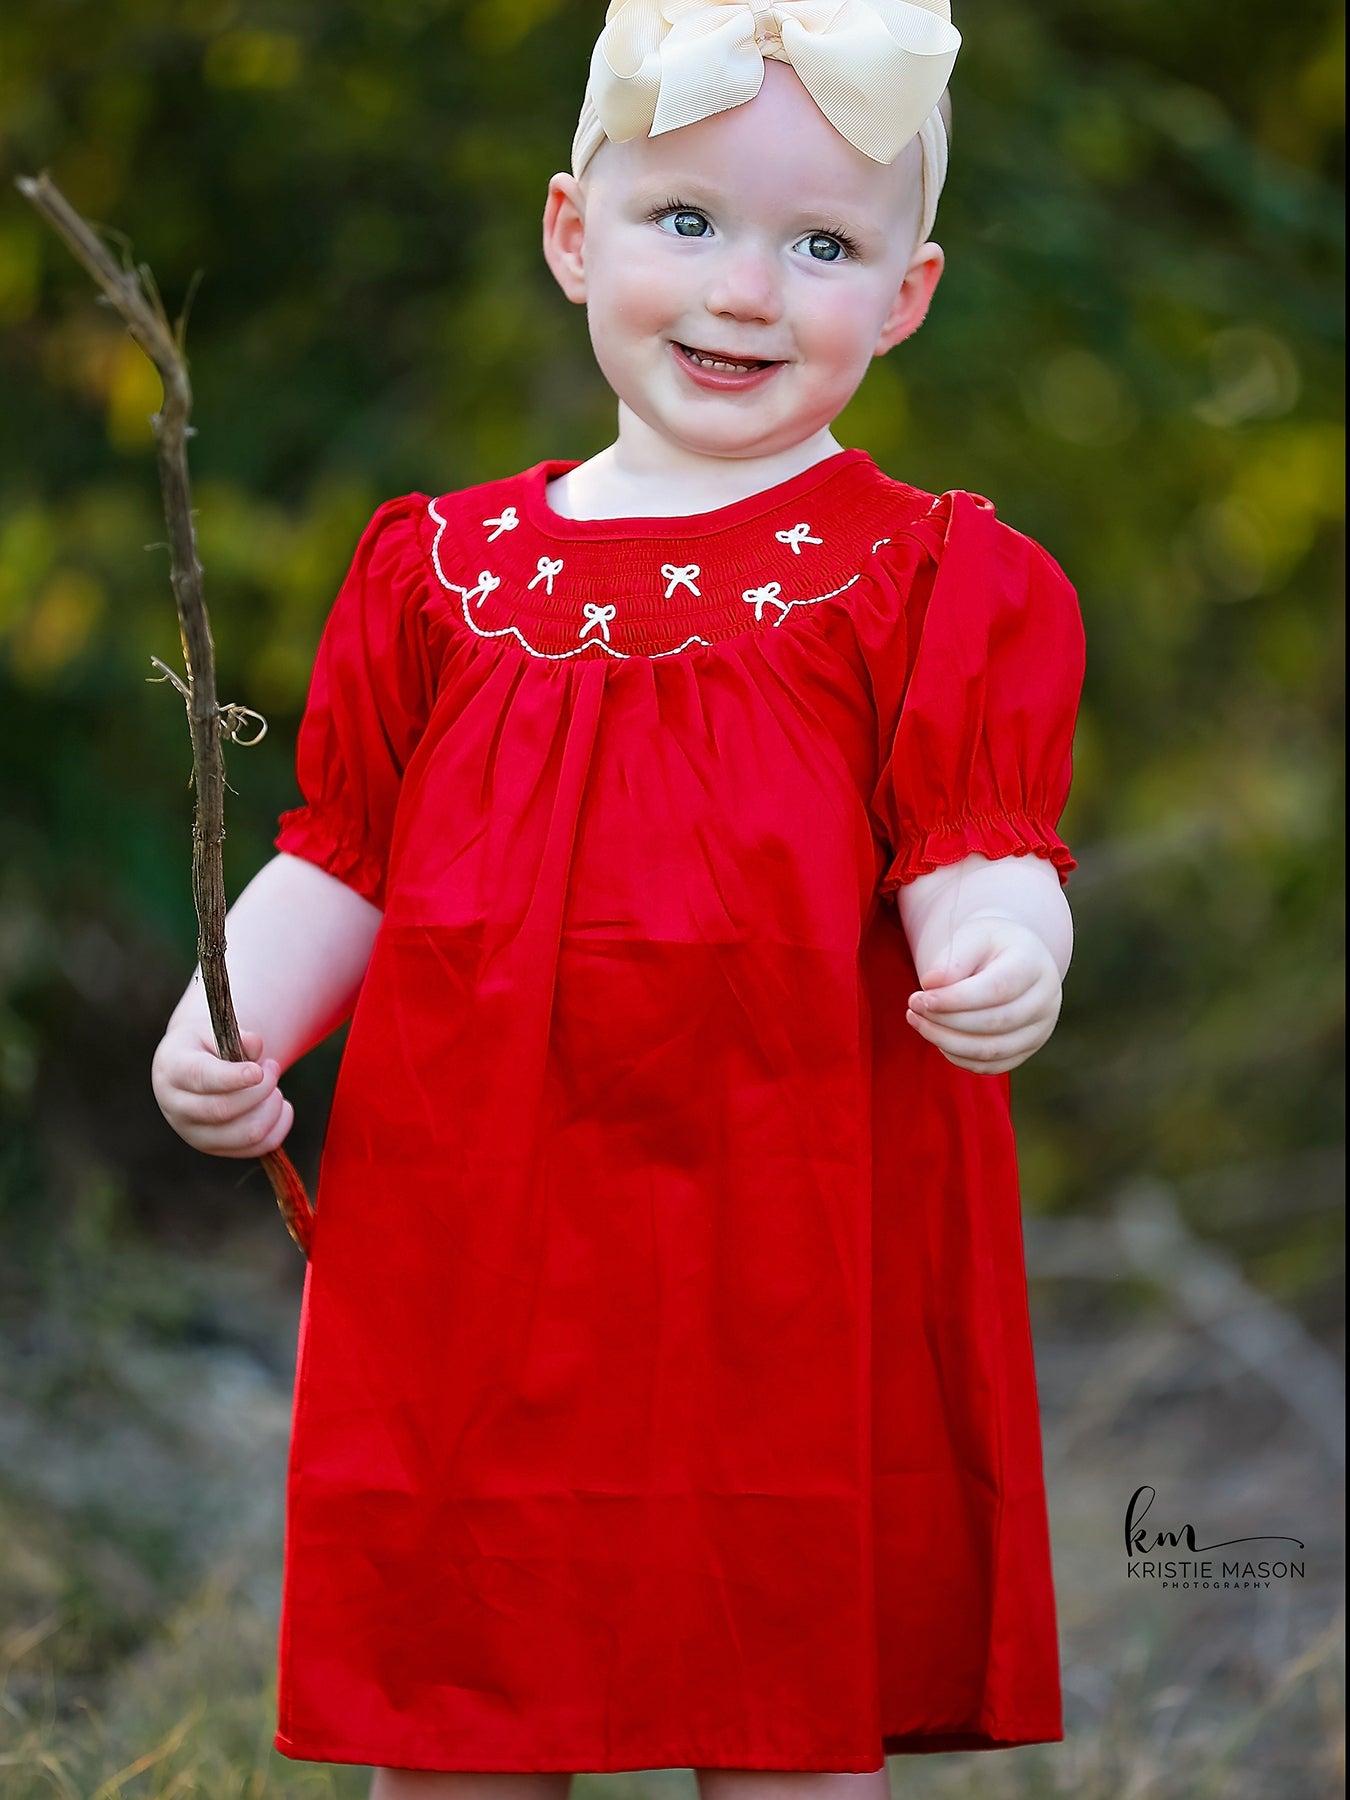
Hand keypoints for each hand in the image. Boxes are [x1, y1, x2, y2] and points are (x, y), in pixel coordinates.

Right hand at [151, 1023, 295, 1156]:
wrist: (192, 1069)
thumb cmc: (206, 1045)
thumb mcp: (216, 1030)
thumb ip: (236, 1035)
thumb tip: (254, 1045)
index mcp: (173, 1070)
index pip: (200, 1079)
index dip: (232, 1077)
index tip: (258, 1071)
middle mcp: (177, 1108)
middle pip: (223, 1110)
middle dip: (260, 1089)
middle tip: (273, 1066)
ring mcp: (195, 1134)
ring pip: (245, 1134)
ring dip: (271, 1108)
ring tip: (274, 1087)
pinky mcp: (216, 1148)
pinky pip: (258, 1147)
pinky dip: (278, 1125)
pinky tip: (278, 1105)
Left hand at [906, 916, 1062, 1073]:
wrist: (1009, 957)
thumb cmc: (987, 945)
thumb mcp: (972, 937)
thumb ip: (953, 960)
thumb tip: (930, 984)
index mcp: (1034, 963)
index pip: (997, 989)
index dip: (956, 999)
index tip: (922, 998)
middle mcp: (1046, 999)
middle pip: (995, 1022)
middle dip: (947, 1021)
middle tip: (913, 1008)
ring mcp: (1040, 1028)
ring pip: (992, 1050)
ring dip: (947, 1042)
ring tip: (918, 1022)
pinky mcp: (1028, 1049)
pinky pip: (992, 1066)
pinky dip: (960, 1057)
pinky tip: (938, 1038)